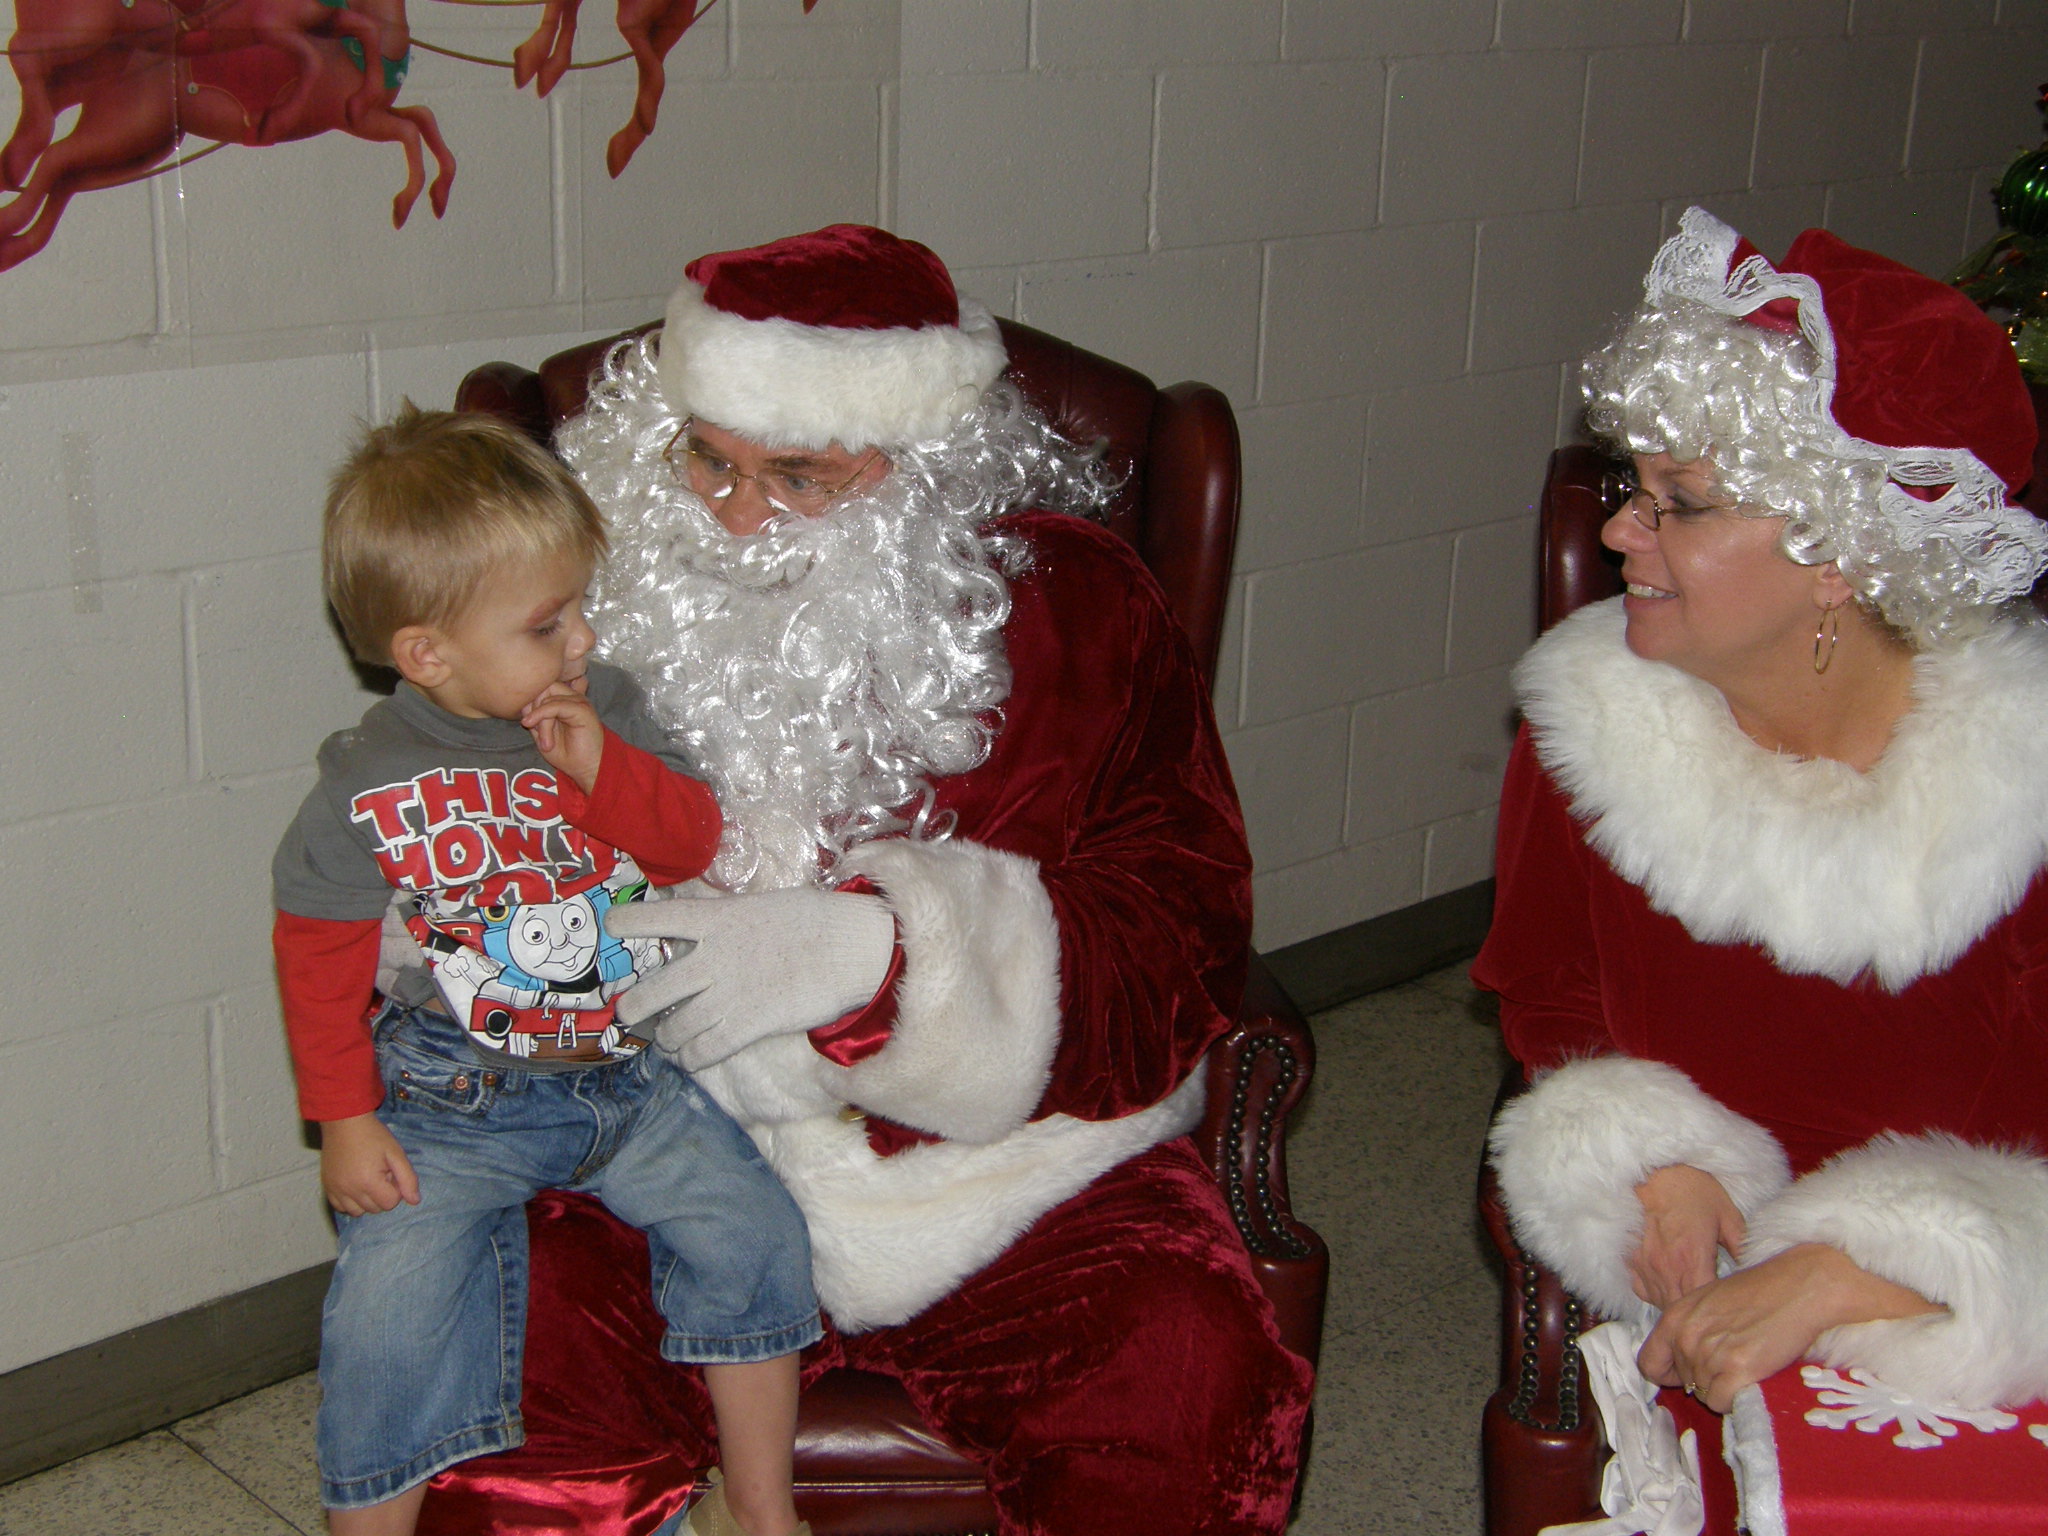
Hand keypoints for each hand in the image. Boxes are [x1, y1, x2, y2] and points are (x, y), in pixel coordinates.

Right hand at [320, 1112, 420, 1216]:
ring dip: (367, 1201)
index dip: (395, 1189)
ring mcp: (336, 1190)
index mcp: (368, 1182)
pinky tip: (355, 1185)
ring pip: (358, 1212)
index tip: (390, 1172)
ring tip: (367, 1179)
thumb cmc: (373, 1135)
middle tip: (380, 1172)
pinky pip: (340, 1207)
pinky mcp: (327, 1187)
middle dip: (382, 1194)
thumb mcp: (396, 1153)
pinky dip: (350, 1201)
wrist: (344, 1122)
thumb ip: (408, 1179)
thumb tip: (415, 1201)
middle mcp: (350, 1190)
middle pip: (375, 1209)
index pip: (390, 1203)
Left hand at [522, 677, 601, 792]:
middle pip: (545, 687)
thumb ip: (534, 718)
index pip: (543, 687)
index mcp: (565, 701)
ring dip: (540, 720)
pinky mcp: (582, 710)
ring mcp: (579, 702)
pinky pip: (555, 706)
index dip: (532, 703)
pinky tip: (544, 738)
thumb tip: (523, 705)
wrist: (587, 770)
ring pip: (548, 698)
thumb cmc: (568, 754)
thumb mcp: (542, 734)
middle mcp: (573, 698)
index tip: (529, 725)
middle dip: (534, 707)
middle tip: (533, 730)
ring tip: (545, 743)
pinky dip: (544, 719)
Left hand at [606, 887, 895, 1070]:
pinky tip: (691, 1060)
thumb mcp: (765, 906)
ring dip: (667, 1038)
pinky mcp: (749, 1023)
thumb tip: (714, 928)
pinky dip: (693, 1058)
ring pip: (677, 1026)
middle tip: (628, 1012)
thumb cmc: (818, 919)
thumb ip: (733, 920)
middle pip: (656, 988)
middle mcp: (714, 957)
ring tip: (666, 1041)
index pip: (659, 917)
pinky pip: (707, 1049)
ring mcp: (729, 993)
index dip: (629, 921)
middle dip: (635, 1006)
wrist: (851, 947)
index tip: (611, 925)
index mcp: (719, 919)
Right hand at [1629, 1163, 1744, 1308]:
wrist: (1652, 1170)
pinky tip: (1672, 1282)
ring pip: (1664, 1305)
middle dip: (1699, 1313)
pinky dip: (1660, 1293)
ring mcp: (1646, 1268)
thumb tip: (1758, 1274)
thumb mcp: (1728, 1215)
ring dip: (1680, 1305)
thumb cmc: (1691, 1189)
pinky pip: (1646, 1292)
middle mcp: (1666, 1269)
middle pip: (1683, 1312)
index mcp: (1692, 1260)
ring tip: (1695, 1296)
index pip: (1706, 1305)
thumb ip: (1743, 1250)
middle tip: (1715, 1307)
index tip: (1731, 1305)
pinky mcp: (1631, 1263)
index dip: (1720, 1311)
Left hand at [1637, 1243, 1941, 1412]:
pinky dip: (1736, 1400)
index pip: (1648, 1363)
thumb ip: (1691, 1330)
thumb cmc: (1763, 1292)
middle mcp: (1687, 1335)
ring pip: (1705, 1394)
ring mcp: (1710, 1353)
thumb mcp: (1711, 1302)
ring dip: (1726, 1387)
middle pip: (1684, 1382)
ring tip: (1749, 1364)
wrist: (1802, 1286)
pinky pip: (1722, 1402)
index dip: (1668, 1375)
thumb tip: (1682, 1365)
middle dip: (1706, 1378)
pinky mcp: (1737, 1369)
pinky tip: (1752, 1381)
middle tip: (1735, 1362)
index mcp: (1676, 1316)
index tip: (1685, 1377)